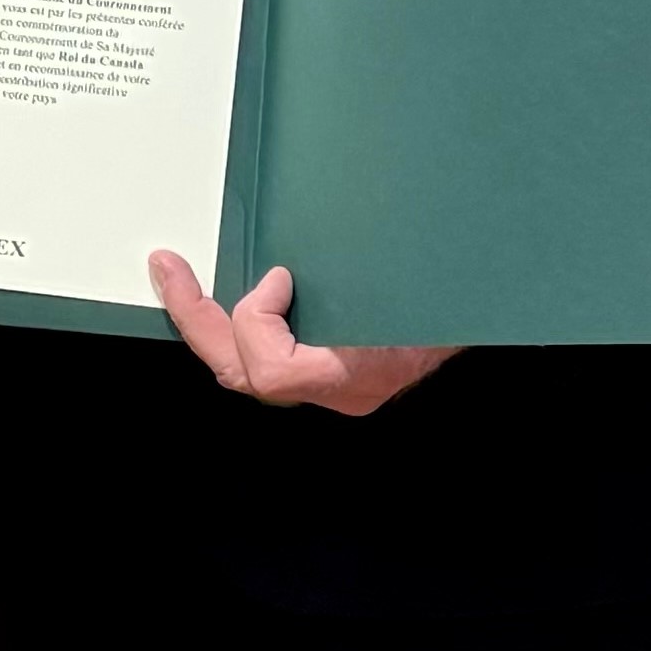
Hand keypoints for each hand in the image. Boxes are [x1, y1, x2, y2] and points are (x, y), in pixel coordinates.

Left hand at [148, 253, 456, 415]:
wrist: (483, 308)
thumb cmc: (452, 297)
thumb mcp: (410, 282)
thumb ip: (367, 274)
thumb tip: (294, 258)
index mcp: (356, 376)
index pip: (275, 374)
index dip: (258, 323)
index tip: (277, 276)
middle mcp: (341, 392)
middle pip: (243, 374)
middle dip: (197, 321)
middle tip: (167, 270)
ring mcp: (334, 388)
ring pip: (247, 371)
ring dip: (210, 324)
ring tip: (178, 279)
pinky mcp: (331, 374)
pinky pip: (268, 358)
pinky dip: (243, 325)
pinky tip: (226, 292)